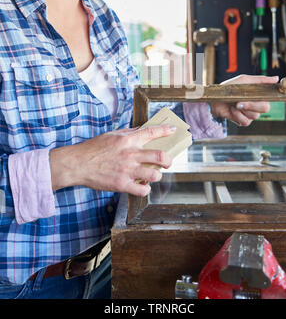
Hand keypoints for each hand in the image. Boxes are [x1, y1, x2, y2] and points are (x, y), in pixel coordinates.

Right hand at [50, 125, 174, 196]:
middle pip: (160, 156)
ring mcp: (127, 170)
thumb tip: (142, 130)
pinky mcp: (122, 184)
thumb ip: (128, 133)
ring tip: (154, 175)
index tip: (173, 129)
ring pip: (154, 174)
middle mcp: (131, 154)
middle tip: (168, 162)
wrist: (78, 164)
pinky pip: (143, 190)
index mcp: (128, 140)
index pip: (152, 132)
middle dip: (168, 160)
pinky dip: (146, 189)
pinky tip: (143, 186)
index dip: (165, 130)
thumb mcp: (112, 135)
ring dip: (157, 175)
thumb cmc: (94, 148)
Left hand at [210, 74, 278, 126]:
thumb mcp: (243, 80)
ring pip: (255, 116)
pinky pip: (246, 121)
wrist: (214, 100)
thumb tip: (276, 78)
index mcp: (260, 94)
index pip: (277, 98)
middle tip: (241, 102)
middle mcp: (258, 104)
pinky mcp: (244, 121)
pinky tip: (232, 110)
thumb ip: (259, 80)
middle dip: (253, 105)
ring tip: (233, 104)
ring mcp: (252, 114)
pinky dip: (237, 115)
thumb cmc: (228, 88)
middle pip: (266, 108)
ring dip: (242, 109)